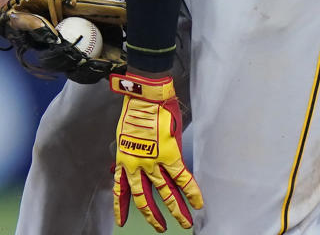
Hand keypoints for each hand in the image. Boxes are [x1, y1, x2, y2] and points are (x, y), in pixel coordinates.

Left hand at [110, 73, 202, 230]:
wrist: (145, 98)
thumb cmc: (136, 111)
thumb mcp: (125, 135)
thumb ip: (131, 150)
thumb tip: (136, 155)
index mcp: (124, 161)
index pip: (121, 191)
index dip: (121, 208)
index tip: (122, 221)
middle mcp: (137, 166)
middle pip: (145, 199)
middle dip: (154, 216)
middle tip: (161, 228)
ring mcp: (154, 162)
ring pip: (166, 193)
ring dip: (176, 210)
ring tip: (185, 222)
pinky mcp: (170, 155)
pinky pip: (182, 178)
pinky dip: (191, 192)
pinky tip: (198, 203)